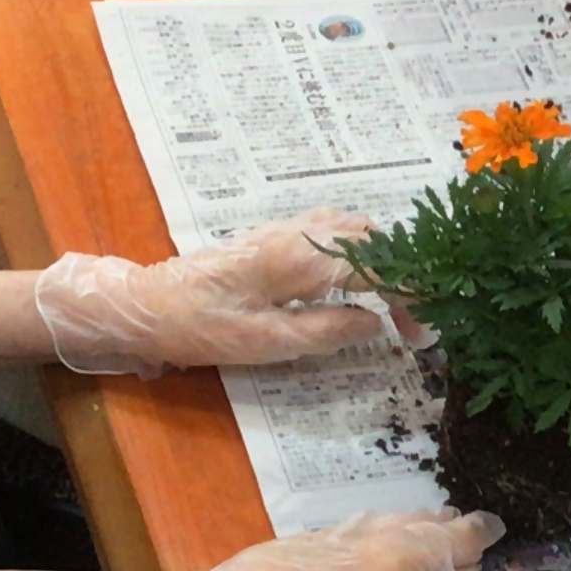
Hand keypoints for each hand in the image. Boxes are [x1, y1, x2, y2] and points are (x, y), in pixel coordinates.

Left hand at [35, 212, 396, 376]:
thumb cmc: (201, 328)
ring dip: (384, 258)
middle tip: (413, 320)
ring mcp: (288, 228)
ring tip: (394, 300)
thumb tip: (375, 323)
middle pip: (376, 235)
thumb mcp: (266, 343)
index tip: (423, 330)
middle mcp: (300, 232)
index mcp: (300, 258)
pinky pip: (336, 228)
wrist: (147, 304)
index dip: (410, 294)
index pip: (378, 264)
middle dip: (405, 273)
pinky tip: (361, 279)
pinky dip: (362, 250)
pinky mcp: (277, 234)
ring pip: (357, 227)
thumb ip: (326, 331)